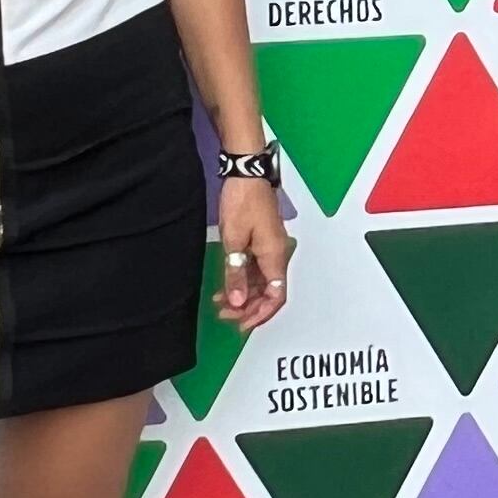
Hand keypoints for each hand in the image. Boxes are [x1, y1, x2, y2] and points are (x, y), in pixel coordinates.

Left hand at [214, 173, 293, 327]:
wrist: (246, 173)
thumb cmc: (242, 202)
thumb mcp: (234, 242)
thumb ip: (236, 274)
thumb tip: (238, 302)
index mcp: (275, 257)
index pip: (276, 297)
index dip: (261, 314)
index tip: (241, 324)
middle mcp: (277, 255)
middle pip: (269, 292)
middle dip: (248, 308)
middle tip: (224, 315)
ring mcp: (269, 248)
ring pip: (262, 283)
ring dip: (244, 295)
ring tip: (220, 303)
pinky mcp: (261, 242)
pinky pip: (256, 269)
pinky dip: (243, 281)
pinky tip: (226, 286)